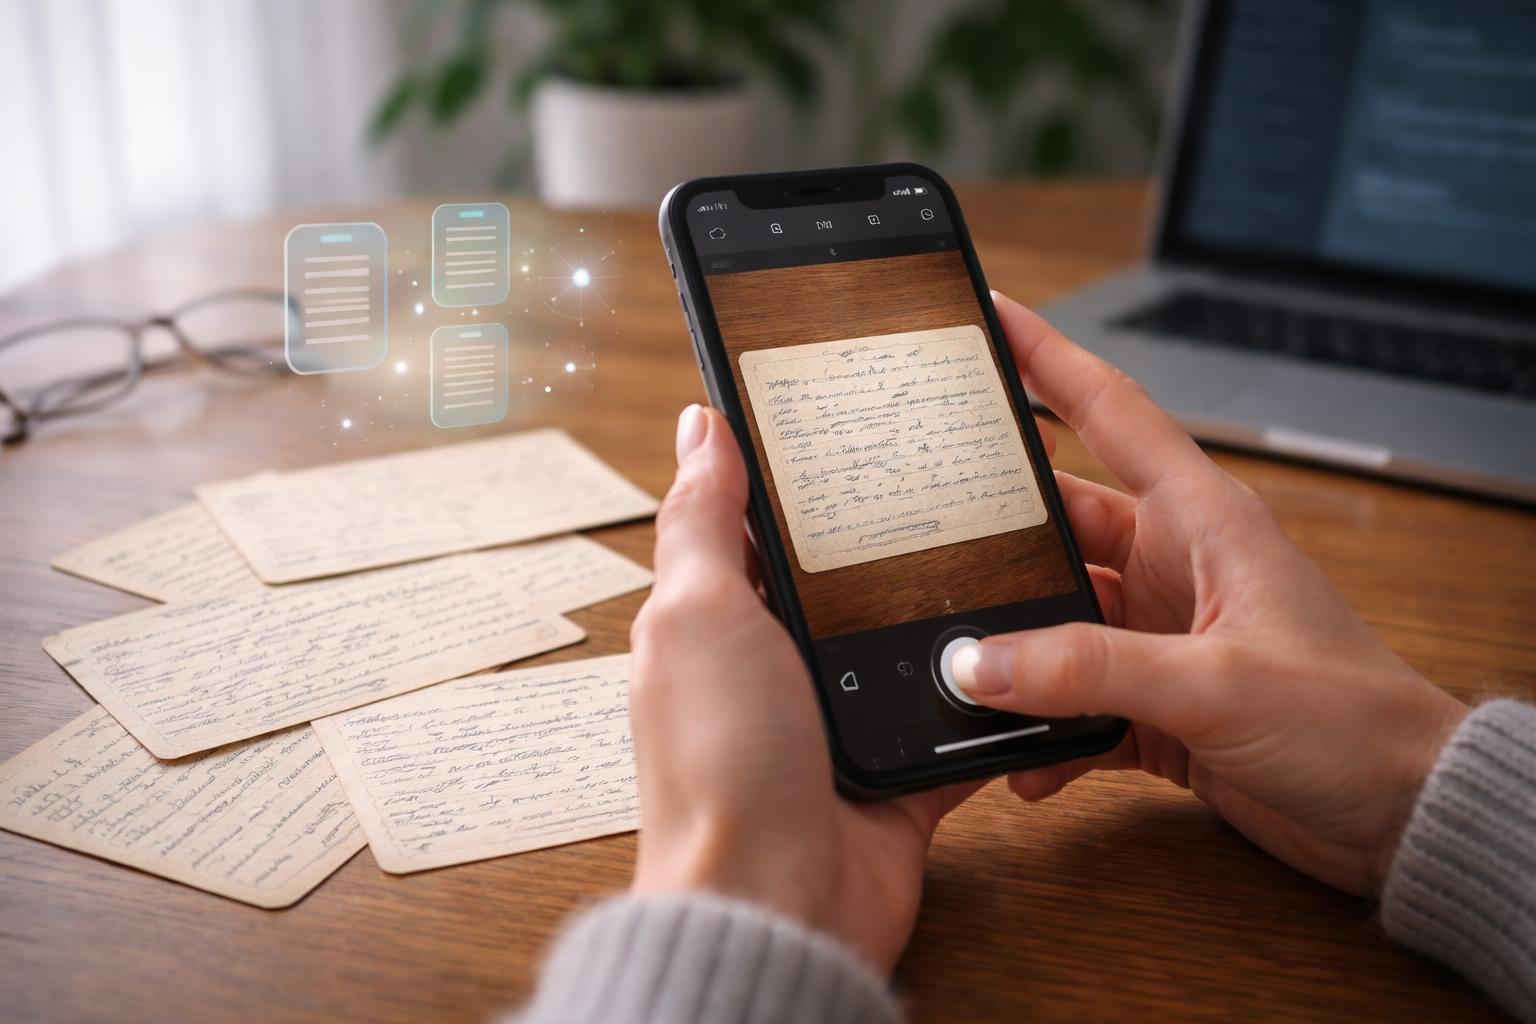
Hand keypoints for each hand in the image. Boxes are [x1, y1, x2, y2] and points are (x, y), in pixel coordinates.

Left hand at [627, 404, 977, 971]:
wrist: (780, 905)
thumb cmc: (718, 768)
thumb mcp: (698, 616)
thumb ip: (702, 521)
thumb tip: (699, 428)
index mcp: (719, 621)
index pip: (758, 525)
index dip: (796, 474)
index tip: (848, 415)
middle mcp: (777, 666)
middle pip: (844, 577)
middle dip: (888, 534)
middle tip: (952, 468)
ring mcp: (840, 717)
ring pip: (907, 639)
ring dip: (945, 610)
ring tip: (1004, 540)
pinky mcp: (900, 767)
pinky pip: (956, 714)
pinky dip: (986, 690)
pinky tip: (1023, 644)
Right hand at [950, 292, 1467, 897]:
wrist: (1400, 811)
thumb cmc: (1351, 719)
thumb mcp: (1215, 682)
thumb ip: (1091, 668)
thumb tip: (979, 662)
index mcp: (1199, 519)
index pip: (1108, 411)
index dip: (1046, 357)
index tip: (988, 319)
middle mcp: (1172, 564)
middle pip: (1056, 524)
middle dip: (989, 533)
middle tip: (914, 526)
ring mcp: (1158, 632)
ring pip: (1053, 618)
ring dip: (1012, 653)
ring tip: (959, 670)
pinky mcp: (1153, 700)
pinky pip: (1072, 698)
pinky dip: (1044, 727)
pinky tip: (1021, 759)